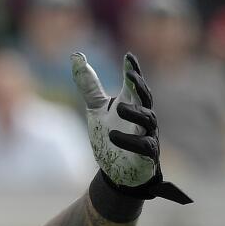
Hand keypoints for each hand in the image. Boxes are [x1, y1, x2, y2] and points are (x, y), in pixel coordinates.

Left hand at [72, 52, 190, 203]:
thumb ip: (89, 85)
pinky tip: (113, 136)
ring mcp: (147, 135)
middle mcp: (142, 117)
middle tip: (129, 75)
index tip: (128, 57)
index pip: (134, 84)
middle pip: (146, 98)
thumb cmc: (110, 134)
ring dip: (135, 112)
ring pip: (148, 120)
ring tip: (119, 107)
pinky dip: (129, 140)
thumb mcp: (96, 108)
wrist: (116, 169)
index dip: (132, 70)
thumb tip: (76, 56)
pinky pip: (143, 145)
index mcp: (131, 104)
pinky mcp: (146, 155)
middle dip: (139, 86)